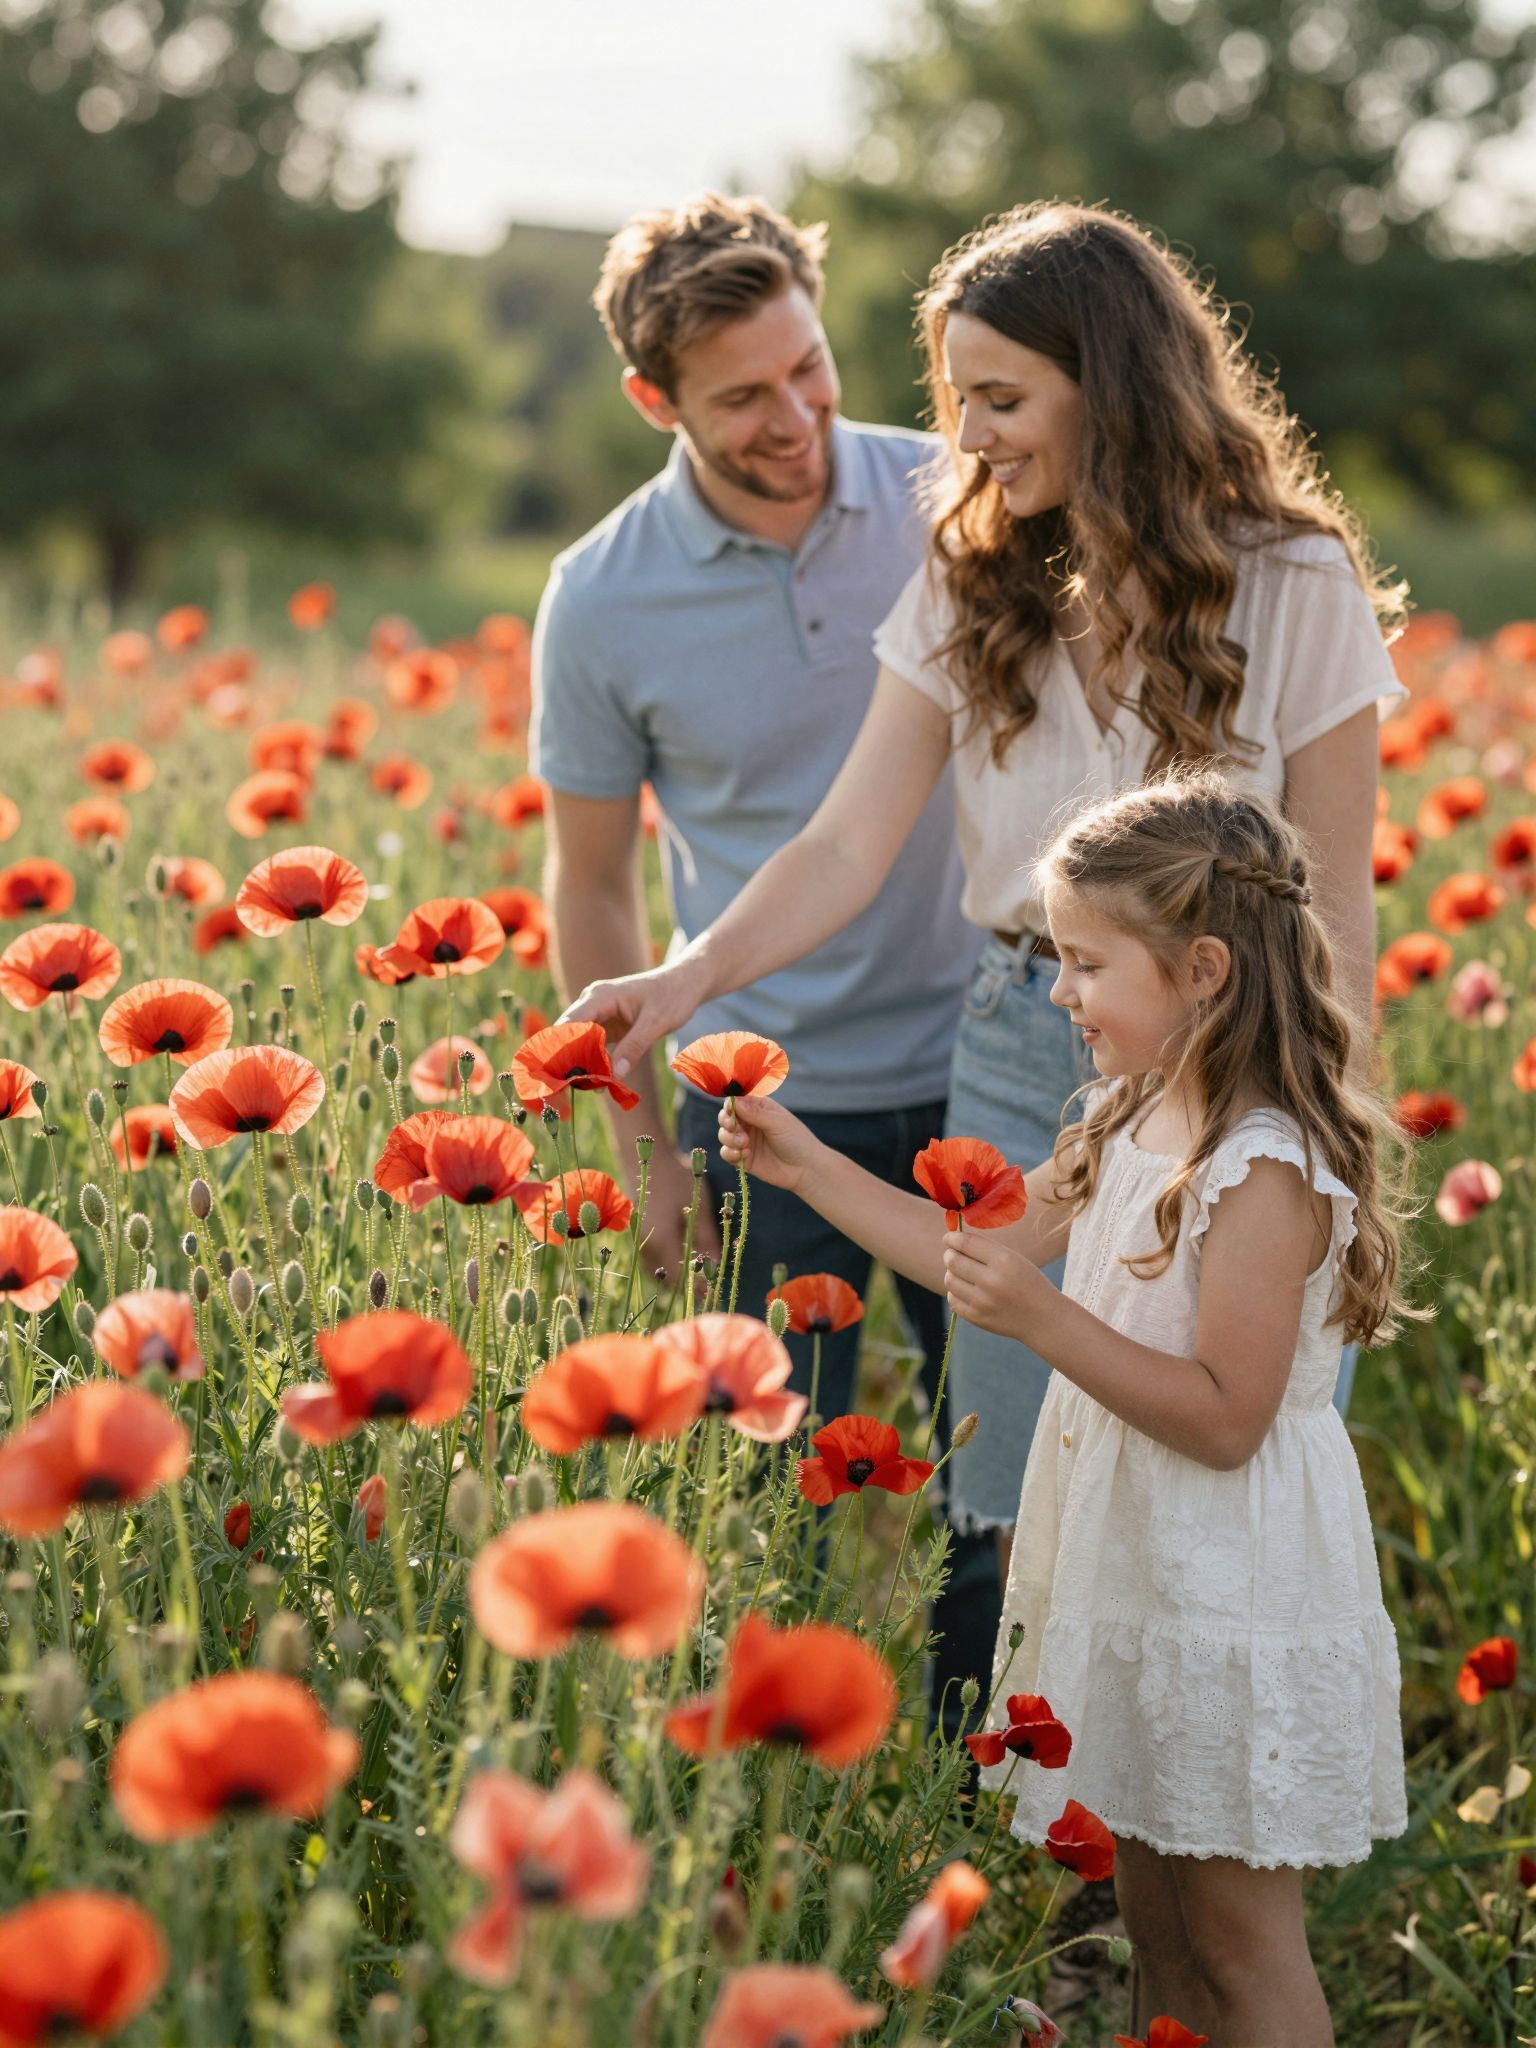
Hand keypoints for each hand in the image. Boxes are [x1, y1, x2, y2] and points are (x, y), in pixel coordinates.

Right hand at [558, 958, 708, 1078]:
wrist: (684, 984)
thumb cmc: (671, 996)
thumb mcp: (655, 1022)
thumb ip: (634, 1046)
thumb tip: (615, 1075)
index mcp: (599, 996)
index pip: (569, 1024)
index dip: (561, 1049)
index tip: (562, 1075)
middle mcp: (593, 1003)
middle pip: (569, 1035)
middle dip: (569, 1061)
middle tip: (575, 1088)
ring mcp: (598, 1014)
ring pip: (579, 1043)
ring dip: (583, 1064)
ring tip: (593, 1088)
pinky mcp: (606, 1026)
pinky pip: (593, 1046)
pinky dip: (595, 1063)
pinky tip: (601, 1082)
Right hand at [641, 1149, 721, 1280]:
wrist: (648, 1159)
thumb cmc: (677, 1180)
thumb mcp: (699, 1208)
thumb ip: (707, 1240)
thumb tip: (716, 1267)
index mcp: (661, 1242)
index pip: (680, 1279)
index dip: (697, 1289)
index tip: (714, 1292)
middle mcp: (646, 1246)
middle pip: (668, 1278)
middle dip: (689, 1284)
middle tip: (710, 1283)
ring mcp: (640, 1240)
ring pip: (660, 1269)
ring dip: (678, 1273)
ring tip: (701, 1270)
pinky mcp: (639, 1234)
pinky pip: (654, 1258)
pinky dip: (669, 1261)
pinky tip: (686, 1253)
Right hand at [716, 1093, 822, 1196]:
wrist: (805, 1169)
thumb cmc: (797, 1140)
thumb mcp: (777, 1122)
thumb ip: (754, 1113)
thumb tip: (733, 1100)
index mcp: (759, 1109)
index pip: (736, 1101)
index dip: (730, 1105)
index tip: (730, 1111)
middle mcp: (750, 1123)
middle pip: (726, 1117)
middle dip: (726, 1122)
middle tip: (734, 1127)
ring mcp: (746, 1141)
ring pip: (724, 1135)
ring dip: (729, 1138)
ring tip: (744, 1143)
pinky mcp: (743, 1158)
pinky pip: (726, 1153)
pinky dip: (730, 1153)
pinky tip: (744, 1155)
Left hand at [941, 1228, 1050, 1340]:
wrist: (1043, 1317)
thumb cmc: (1027, 1282)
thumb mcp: (1014, 1258)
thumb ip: (986, 1248)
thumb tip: (954, 1239)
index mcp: (1003, 1261)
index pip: (966, 1243)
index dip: (952, 1237)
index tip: (949, 1237)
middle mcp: (991, 1281)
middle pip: (952, 1261)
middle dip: (950, 1255)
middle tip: (953, 1255)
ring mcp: (983, 1302)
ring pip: (950, 1280)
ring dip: (952, 1273)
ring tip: (963, 1273)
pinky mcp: (977, 1318)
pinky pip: (953, 1300)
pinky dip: (956, 1292)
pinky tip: (966, 1290)